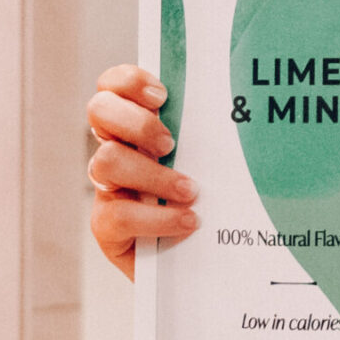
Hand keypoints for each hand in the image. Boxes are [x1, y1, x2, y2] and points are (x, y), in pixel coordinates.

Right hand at [86, 64, 196, 277]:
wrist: (198, 259)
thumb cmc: (208, 199)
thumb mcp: (207, 161)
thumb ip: (208, 136)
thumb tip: (241, 109)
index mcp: (136, 124)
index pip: (113, 85)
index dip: (130, 81)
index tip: (163, 96)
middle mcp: (115, 148)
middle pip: (98, 109)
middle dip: (136, 122)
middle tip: (170, 144)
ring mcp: (106, 186)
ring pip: (106, 161)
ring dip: (152, 174)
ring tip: (190, 191)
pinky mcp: (105, 225)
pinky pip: (119, 214)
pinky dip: (158, 218)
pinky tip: (187, 222)